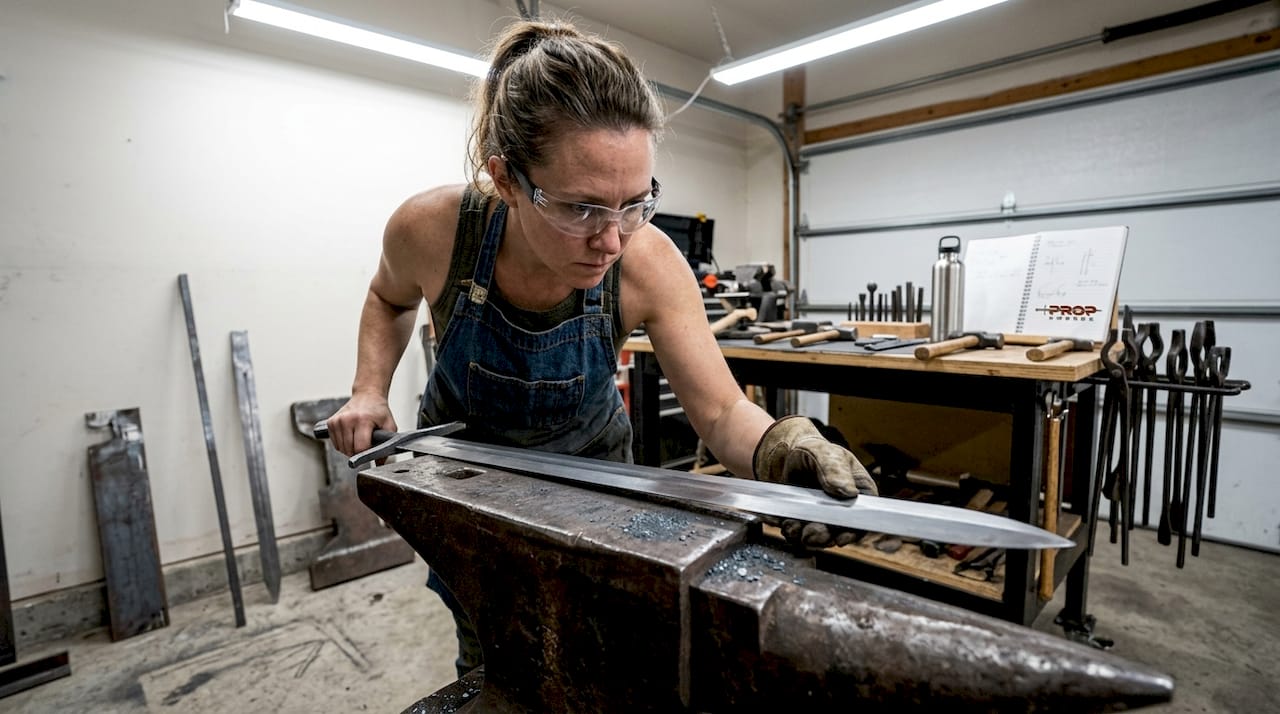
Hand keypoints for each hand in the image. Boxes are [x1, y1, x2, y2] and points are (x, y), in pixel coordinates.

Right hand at [325, 393, 397, 457]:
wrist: (367, 396)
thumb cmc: (378, 411)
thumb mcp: (389, 426)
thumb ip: (388, 445)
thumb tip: (380, 464)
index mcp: (362, 420)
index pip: (360, 448)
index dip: (366, 454)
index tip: (370, 453)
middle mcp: (347, 419)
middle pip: (349, 450)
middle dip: (358, 452)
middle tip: (366, 444)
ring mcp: (337, 421)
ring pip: (341, 449)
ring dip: (350, 449)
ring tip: (359, 438)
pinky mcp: (330, 423)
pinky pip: (335, 444)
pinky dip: (343, 444)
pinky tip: (351, 435)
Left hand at [753, 415, 877, 548]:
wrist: (787, 454)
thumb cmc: (813, 451)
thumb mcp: (826, 454)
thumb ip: (836, 471)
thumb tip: (850, 492)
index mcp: (858, 493)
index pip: (863, 519)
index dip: (853, 533)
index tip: (840, 538)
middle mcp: (842, 510)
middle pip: (838, 534)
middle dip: (822, 537)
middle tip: (809, 533)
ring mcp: (822, 518)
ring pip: (816, 538)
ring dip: (803, 536)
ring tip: (791, 525)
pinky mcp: (803, 522)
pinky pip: (797, 534)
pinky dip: (789, 530)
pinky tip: (781, 521)